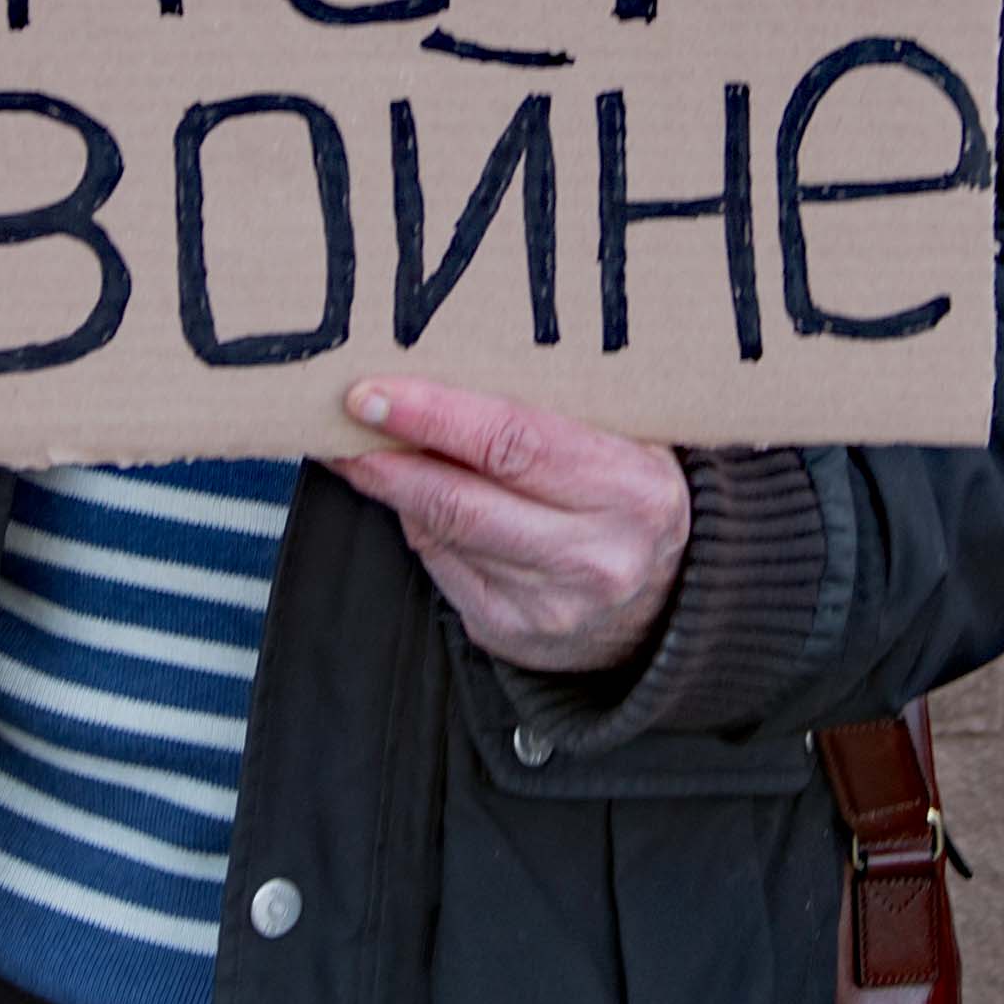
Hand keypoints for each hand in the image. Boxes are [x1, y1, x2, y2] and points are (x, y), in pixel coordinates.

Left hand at [332, 377, 690, 673]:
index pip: (515, 443)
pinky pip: (443, 566)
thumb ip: (554, 410)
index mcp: (632, 490)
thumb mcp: (624, 442)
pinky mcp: (512, 631)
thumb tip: (438, 372)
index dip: (435, 416)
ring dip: (390, 486)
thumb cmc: (628, 493)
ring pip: (444, 533)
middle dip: (389, 457)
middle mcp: (596, 555)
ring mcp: (552, 604)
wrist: (663, 603)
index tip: (374, 392)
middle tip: (341, 419)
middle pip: (463, 500)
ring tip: (355, 445)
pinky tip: (401, 492)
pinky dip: (416, 523)